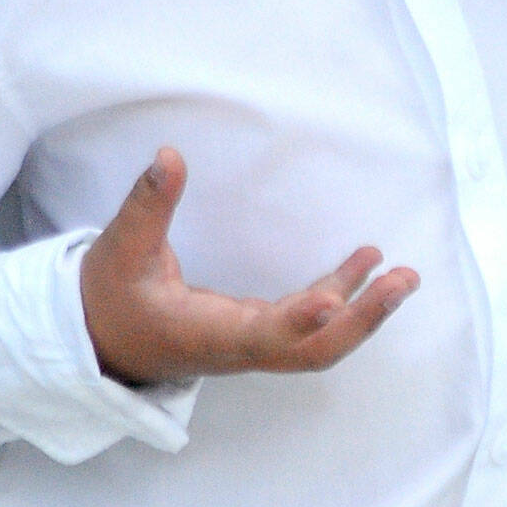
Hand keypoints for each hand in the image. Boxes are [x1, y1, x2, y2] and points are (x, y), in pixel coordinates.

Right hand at [79, 147, 418, 385]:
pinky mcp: (258, 330)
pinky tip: (366, 265)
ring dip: (364, 310)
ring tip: (404, 275)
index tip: (332, 302)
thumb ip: (147, 205)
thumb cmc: (111, 298)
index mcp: (206, 334)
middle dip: (362, 320)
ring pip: (318, 341)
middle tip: (403, 281)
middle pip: (312, 350)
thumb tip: (168, 156)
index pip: (260, 335)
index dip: (297, 322)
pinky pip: (310, 321)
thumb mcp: (121, 249)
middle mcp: (239, 347)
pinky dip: (342, 296)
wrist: (102, 342)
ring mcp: (253, 342)